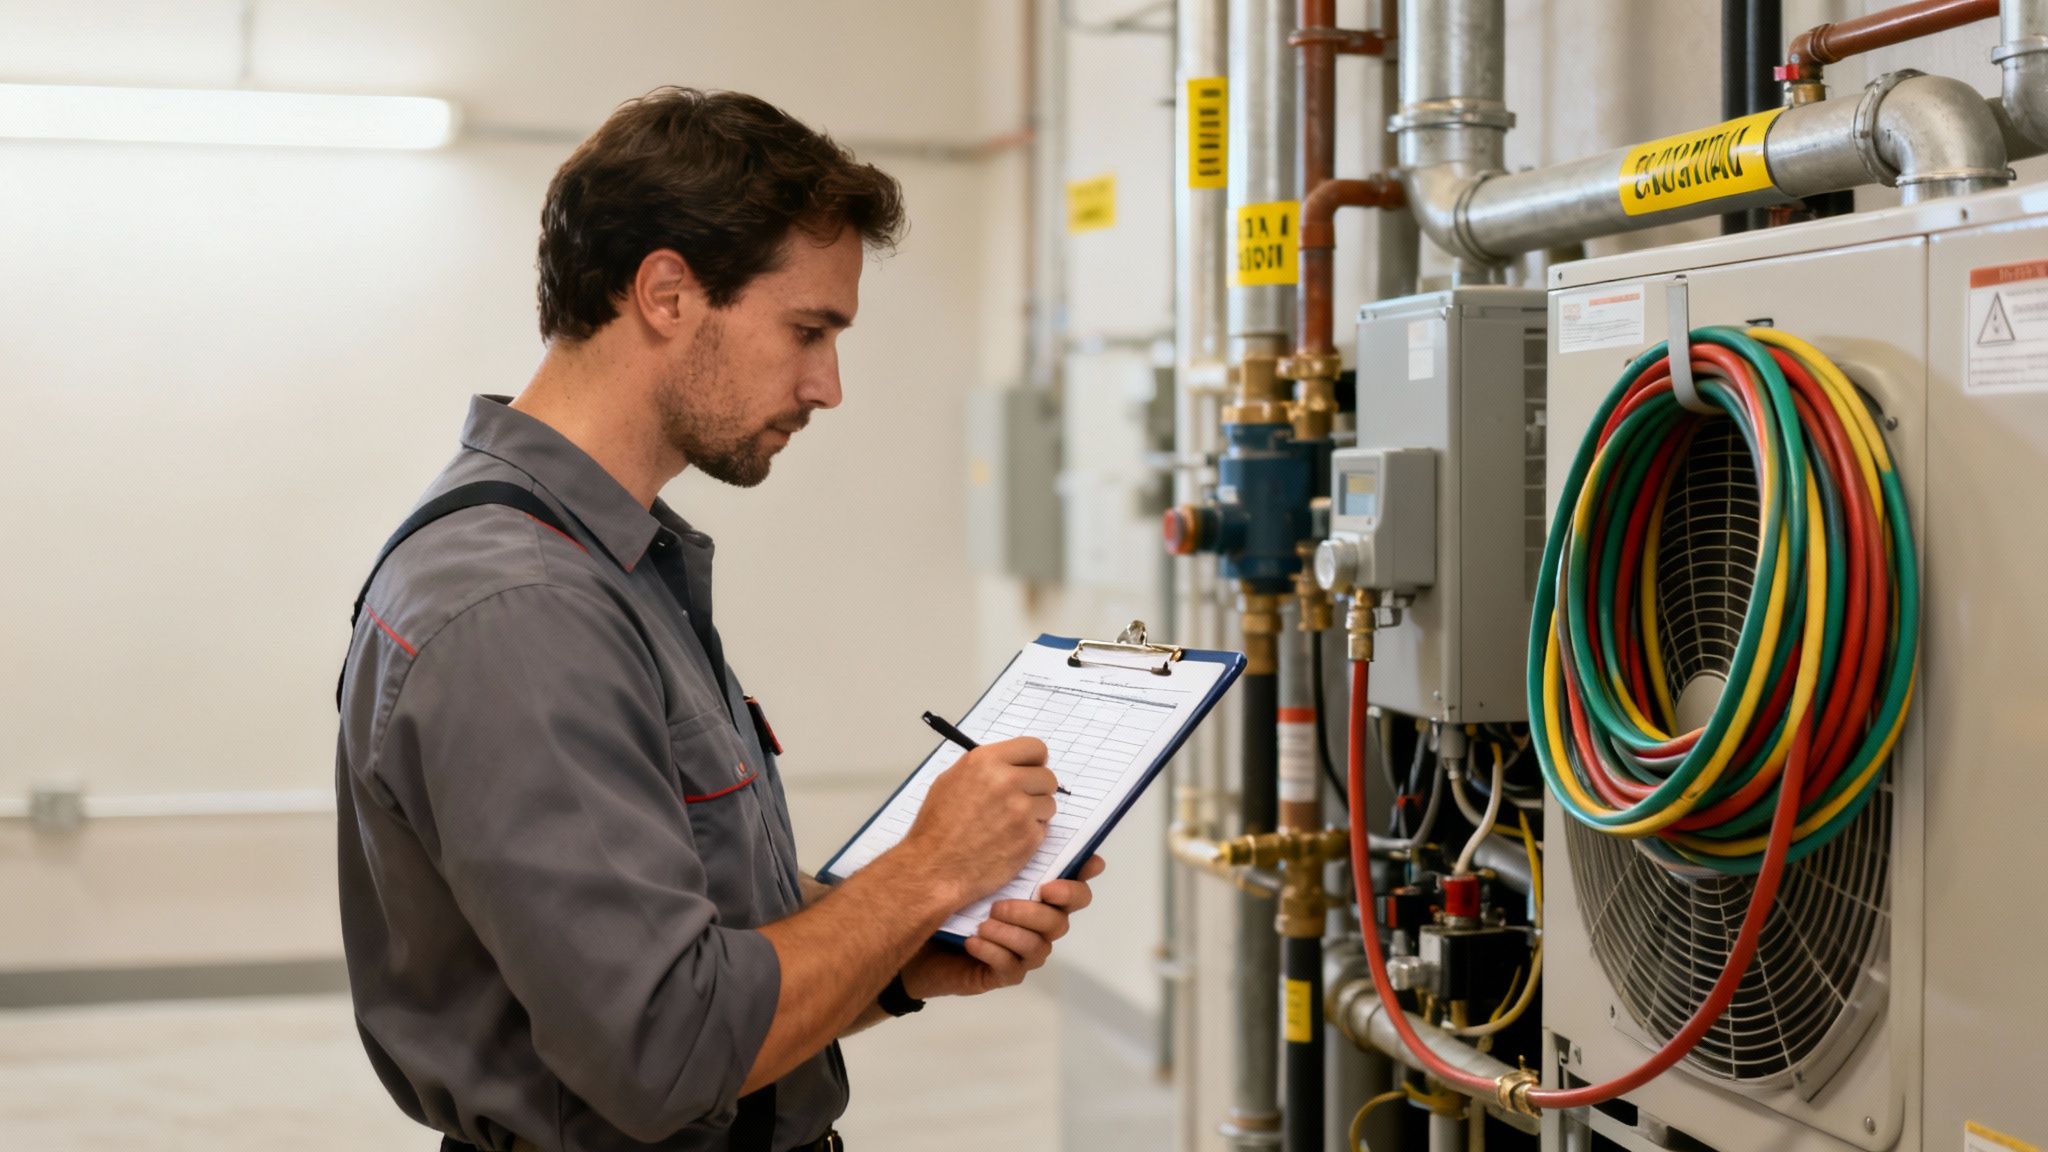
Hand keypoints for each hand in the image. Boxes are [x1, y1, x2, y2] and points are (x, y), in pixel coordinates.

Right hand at [895, 737, 1057, 909]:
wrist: (933, 868)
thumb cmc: (936, 828)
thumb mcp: (950, 781)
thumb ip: (985, 768)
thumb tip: (1009, 765)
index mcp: (986, 761)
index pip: (1035, 748)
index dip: (1034, 762)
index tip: (1030, 771)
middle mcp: (1006, 781)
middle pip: (1048, 777)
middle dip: (1037, 789)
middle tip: (1020, 802)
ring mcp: (1021, 810)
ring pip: (1049, 804)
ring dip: (1035, 814)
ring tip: (1008, 824)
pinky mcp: (1029, 837)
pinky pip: (1043, 829)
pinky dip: (1030, 835)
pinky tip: (1007, 841)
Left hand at [900, 855, 1105, 998]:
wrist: (913, 930)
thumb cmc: (946, 896)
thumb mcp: (970, 866)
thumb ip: (996, 846)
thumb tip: (1010, 810)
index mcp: (1034, 894)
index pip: (1073, 886)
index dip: (1082, 877)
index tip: (1086, 866)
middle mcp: (1034, 923)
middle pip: (1062, 920)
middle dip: (1039, 910)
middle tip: (1010, 902)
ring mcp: (1021, 950)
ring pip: (1039, 945)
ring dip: (1012, 931)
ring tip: (984, 921)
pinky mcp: (1002, 973)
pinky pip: (1011, 967)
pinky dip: (993, 951)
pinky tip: (972, 941)